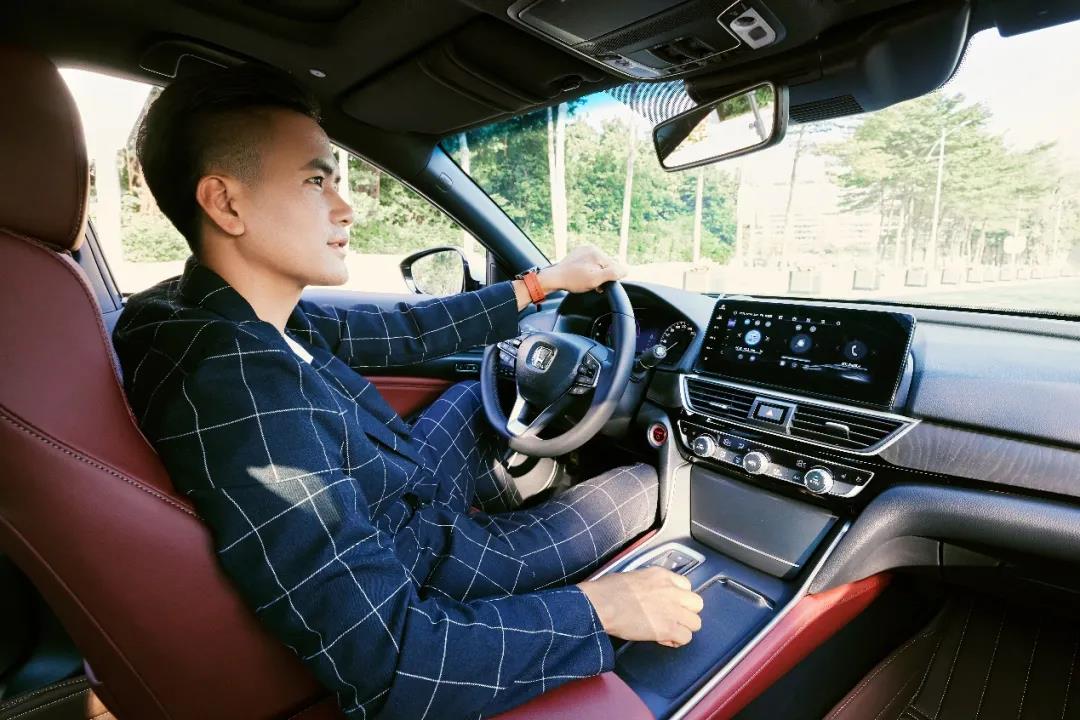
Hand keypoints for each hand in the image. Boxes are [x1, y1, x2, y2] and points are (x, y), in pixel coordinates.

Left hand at [539, 245, 626, 294]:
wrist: (554, 278)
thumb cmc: (573, 280)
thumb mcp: (596, 279)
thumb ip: (613, 273)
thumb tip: (626, 270)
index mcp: (597, 252)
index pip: (614, 267)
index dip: (609, 279)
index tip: (601, 285)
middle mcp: (591, 248)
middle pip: (606, 265)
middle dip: (602, 276)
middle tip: (593, 285)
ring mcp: (584, 250)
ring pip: (598, 264)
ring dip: (596, 273)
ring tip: (586, 281)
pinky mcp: (578, 254)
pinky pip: (589, 262)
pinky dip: (589, 270)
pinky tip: (582, 276)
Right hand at [578, 567, 703, 647]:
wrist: (602, 604)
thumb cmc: (608, 590)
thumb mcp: (632, 576)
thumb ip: (648, 583)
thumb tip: (647, 593)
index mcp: (661, 575)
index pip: (686, 585)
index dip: (679, 597)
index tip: (670, 603)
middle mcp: (672, 591)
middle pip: (697, 603)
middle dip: (687, 612)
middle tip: (673, 618)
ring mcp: (672, 610)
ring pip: (695, 623)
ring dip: (683, 628)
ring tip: (669, 631)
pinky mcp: (668, 628)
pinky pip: (686, 638)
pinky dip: (676, 641)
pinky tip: (664, 640)